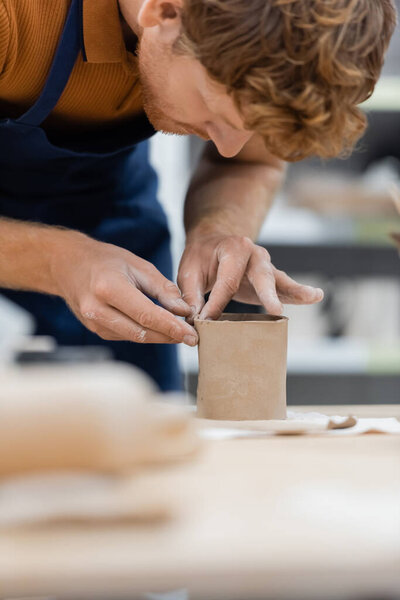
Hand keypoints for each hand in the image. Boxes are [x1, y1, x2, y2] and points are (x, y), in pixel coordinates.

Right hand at [52, 234, 197, 344]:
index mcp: (109, 288)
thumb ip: (162, 288)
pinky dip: (145, 333)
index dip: (171, 327)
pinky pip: (126, 336)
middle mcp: (98, 309)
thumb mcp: (137, 264)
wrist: (67, 265)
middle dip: (170, 336)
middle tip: (192, 337)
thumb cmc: (104, 260)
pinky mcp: (95, 330)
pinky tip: (159, 329)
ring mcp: (93, 323)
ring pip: (135, 337)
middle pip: (141, 331)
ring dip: (159, 337)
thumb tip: (183, 310)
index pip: (146, 315)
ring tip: (180, 333)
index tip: (191, 334)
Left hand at [178, 232, 323, 320]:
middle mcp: (254, 254)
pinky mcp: (271, 278)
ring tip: (313, 295)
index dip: (216, 305)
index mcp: (233, 249)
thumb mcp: (188, 272)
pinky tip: (316, 295)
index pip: (227, 282)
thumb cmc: (200, 258)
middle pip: (262, 276)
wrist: (214, 242)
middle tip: (275, 309)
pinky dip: (299, 293)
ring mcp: (266, 265)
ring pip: (280, 280)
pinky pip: (286, 285)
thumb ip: (191, 296)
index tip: (205, 322)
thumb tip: (194, 321)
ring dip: (295, 291)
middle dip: (268, 294)